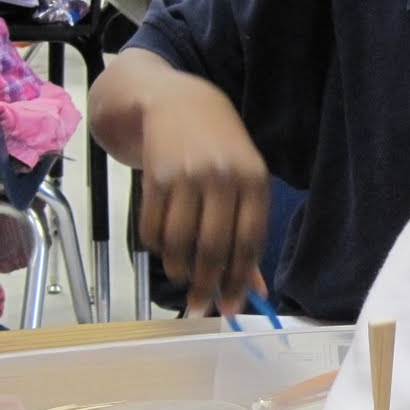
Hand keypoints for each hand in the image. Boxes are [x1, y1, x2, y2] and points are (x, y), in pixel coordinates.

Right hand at [137, 80, 269, 314]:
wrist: (178, 100)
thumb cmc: (221, 147)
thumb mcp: (245, 180)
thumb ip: (249, 232)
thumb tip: (256, 290)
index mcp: (254, 180)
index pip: (249, 242)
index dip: (239, 281)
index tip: (232, 308)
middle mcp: (222, 177)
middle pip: (213, 247)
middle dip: (206, 285)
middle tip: (200, 307)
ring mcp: (187, 176)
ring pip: (180, 242)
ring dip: (179, 269)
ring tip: (181, 277)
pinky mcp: (155, 176)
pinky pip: (153, 227)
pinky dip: (157, 247)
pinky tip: (164, 250)